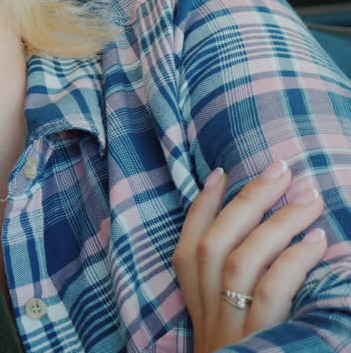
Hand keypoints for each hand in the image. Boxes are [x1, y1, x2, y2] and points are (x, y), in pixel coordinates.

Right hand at [174, 160, 328, 351]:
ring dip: (275, 222)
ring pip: (240, 260)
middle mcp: (208, 315)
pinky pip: (271, 290)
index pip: (188, 249)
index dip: (202, 209)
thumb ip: (234, 302)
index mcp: (197, 312)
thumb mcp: (230, 338)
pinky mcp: (259, 340)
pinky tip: (316, 241)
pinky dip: (293, 260)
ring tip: (307, 198)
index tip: (221, 173)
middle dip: (245, 202)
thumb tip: (266, 251)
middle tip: (279, 169)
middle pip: (215, 245)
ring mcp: (231, 329)